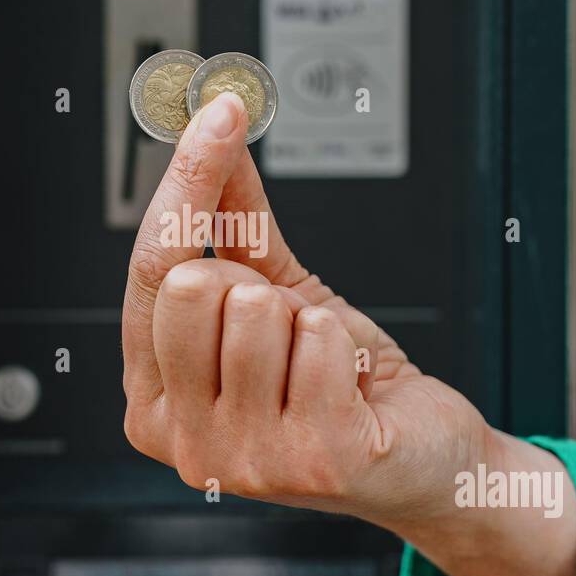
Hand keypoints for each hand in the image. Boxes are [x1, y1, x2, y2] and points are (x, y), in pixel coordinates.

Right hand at [122, 90, 575, 575]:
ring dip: (306, 321)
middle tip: (286, 330)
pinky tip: (349, 390)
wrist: (424, 459)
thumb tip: (213, 134)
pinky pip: (320, 338)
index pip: (152, 270)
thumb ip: (231, 220)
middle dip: (254, 283)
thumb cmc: (343, 386)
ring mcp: (244, 460)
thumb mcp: (277, 296)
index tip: (221, 113)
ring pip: (259, 309)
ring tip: (320, 368)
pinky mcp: (313, 461)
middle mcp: (185, 441)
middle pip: (194, 284)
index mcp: (155, 400)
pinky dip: (347, 346)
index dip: (186, 184)